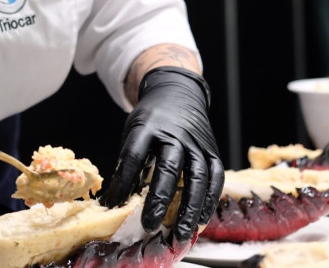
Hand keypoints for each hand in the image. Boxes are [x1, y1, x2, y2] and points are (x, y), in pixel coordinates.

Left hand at [101, 67, 224, 241]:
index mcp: (148, 126)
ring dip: (189, 208)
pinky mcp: (212, 150)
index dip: (123, 181)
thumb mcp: (133, 131)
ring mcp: (196, 142)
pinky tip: (200, 221)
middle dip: (159, 199)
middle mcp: (174, 134)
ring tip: (180, 235)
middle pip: (168, 167)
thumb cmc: (151, 119)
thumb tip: (113, 202)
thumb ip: (128, 163)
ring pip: (197, 176)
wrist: (177, 93)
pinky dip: (209, 201)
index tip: (113, 205)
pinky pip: (215, 177)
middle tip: (149, 225)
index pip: (134, 155)